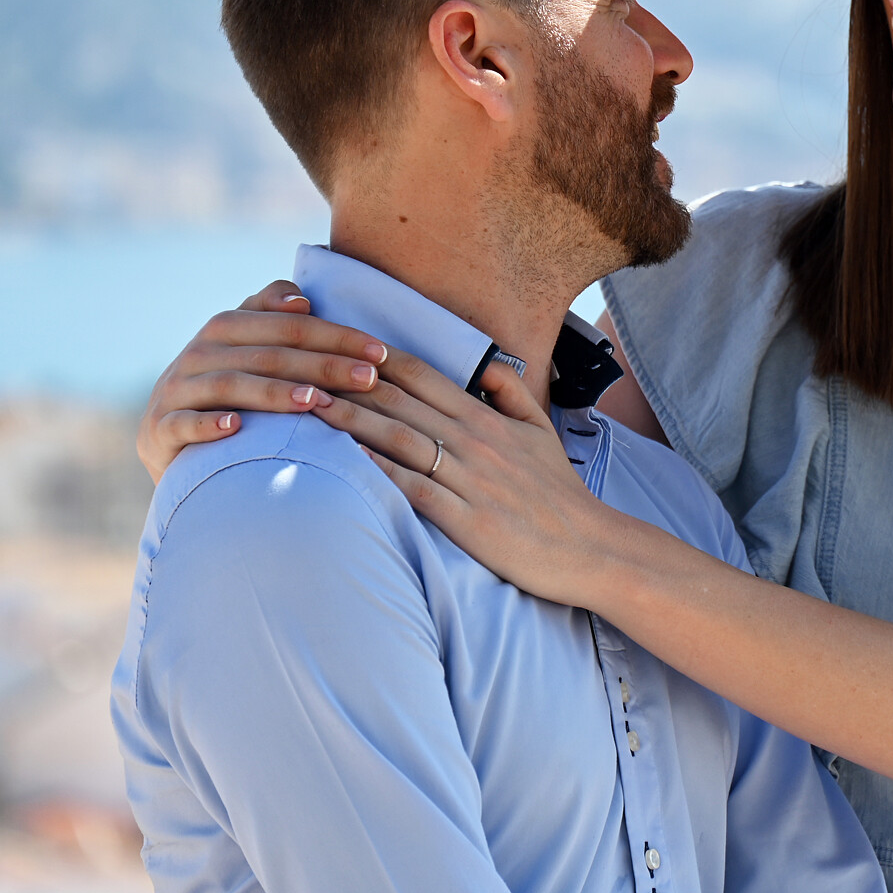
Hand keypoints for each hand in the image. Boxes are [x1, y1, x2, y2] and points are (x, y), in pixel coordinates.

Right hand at [136, 280, 392, 482]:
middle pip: (268, 355)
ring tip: (314, 402)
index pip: (291, 326)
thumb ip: (273, 316)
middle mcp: (198, 353)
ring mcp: (175, 390)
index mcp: (226, 327)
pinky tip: (236, 427)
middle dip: (322, 365)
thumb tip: (302, 300)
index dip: (336, 336)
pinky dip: (207, 425)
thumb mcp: (248, 347)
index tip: (380, 353)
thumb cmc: (230, 388)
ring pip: (229, 385)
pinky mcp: (158, 429)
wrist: (168, 439)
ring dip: (273, 393)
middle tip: (368, 379)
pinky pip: (182, 424)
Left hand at [312, 351, 623, 610]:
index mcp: (487, 418)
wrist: (588, 547)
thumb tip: (484, 364)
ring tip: (312, 405)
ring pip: (399, 439)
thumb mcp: (542, 431)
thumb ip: (511, 393)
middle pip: (399, 401)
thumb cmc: (558, 493)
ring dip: (353, 420)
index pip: (422, 375)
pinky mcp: (465, 520)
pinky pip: (412, 489)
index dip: (377, 358)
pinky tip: (345, 462)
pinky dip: (377, 472)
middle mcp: (474, 441)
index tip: (338, 345)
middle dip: (349, 382)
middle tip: (305, 366)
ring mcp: (469, 480)